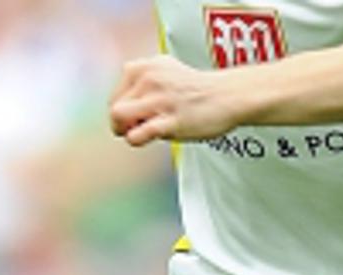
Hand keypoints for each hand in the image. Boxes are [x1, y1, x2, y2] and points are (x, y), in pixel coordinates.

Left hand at [109, 56, 242, 145]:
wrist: (228, 96)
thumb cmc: (199, 90)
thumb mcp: (166, 71)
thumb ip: (143, 83)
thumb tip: (122, 107)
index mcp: (145, 66)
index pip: (115, 94)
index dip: (122, 110)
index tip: (137, 117)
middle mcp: (148, 79)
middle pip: (114, 108)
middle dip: (122, 123)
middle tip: (140, 127)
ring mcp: (158, 100)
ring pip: (119, 119)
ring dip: (127, 131)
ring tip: (146, 132)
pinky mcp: (169, 120)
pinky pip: (137, 135)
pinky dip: (138, 140)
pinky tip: (155, 136)